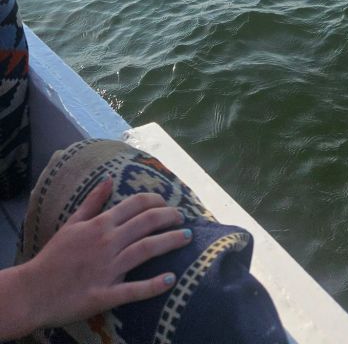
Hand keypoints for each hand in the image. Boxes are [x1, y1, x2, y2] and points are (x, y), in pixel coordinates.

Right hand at [18, 176, 188, 329]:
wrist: (33, 290)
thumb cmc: (53, 256)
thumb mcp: (71, 223)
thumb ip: (92, 201)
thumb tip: (109, 179)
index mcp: (100, 224)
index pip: (135, 204)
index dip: (156, 200)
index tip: (168, 202)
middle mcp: (107, 242)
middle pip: (146, 223)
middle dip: (169, 217)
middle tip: (183, 217)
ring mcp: (108, 268)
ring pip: (146, 249)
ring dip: (170, 242)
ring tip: (187, 237)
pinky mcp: (105, 294)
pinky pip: (134, 289)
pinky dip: (154, 285)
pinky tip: (171, 280)